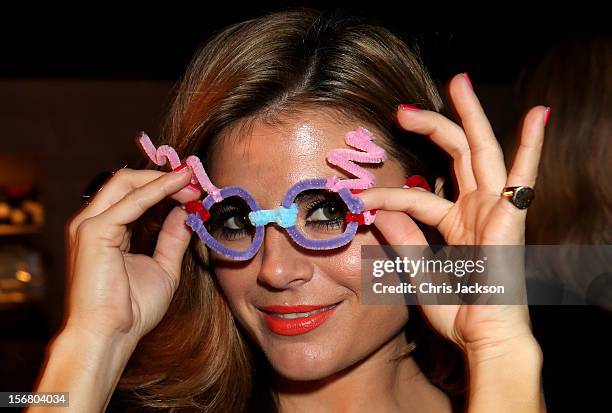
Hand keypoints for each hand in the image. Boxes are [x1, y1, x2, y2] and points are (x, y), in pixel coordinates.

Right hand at [65, 166, 199, 344]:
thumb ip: (172, 238)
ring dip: (164, 180)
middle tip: (196, 181)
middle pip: (127, 181)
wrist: (109, 337)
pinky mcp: (93, 231)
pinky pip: (131, 201)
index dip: (164, 186)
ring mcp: (89, 224)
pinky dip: (158, 190)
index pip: (133, 193)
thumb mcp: (162, 267)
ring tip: (192, 182)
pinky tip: (180, 188)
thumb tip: (186, 212)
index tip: (194, 187)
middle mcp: (92, 222)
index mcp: (106, 229)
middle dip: (164, 177)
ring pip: (126, 183)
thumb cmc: (131, 310)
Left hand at [355, 73, 547, 353]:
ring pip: (482, 152)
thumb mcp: (418, 270)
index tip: (357, 197)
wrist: (485, 340)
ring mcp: (496, 211)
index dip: (387, 194)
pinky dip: (532, 146)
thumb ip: (402, 238)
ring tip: (458, 82)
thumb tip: (376, 210)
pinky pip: (524, 178)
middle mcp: (477, 210)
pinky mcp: (512, 219)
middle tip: (402, 108)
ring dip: (470, 117)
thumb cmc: (457, 311)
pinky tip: (539, 114)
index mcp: (457, 222)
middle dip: (432, 125)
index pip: (418, 196)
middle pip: (455, 155)